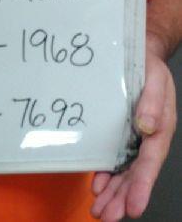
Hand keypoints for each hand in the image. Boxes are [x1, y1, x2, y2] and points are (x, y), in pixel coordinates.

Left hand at [90, 49, 176, 220]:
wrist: (139, 52)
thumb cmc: (149, 65)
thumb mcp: (155, 78)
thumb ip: (153, 101)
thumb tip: (147, 126)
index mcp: (160, 127)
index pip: (150, 162)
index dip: (141, 185)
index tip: (133, 207)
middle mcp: (147, 138)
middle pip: (135, 174)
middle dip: (122, 198)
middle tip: (106, 216)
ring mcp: (133, 137)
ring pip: (124, 172)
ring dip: (112, 193)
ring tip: (100, 211)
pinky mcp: (120, 132)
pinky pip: (113, 158)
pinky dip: (106, 174)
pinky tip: (97, 186)